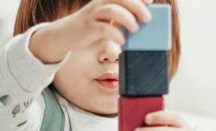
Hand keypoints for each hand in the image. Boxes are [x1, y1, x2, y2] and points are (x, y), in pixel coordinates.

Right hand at [29, 0, 152, 63]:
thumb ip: (117, 18)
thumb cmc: (87, 29)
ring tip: (135, 30)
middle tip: (148, 18)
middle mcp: (99, 4)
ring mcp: (93, 15)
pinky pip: (104, 28)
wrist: (64, 36)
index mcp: (104, 0)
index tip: (151, 1)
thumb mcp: (102, 20)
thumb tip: (138, 22)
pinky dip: (115, 34)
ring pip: (112, 10)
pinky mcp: (88, 29)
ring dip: (127, 19)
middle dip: (137, 6)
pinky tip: (122, 42)